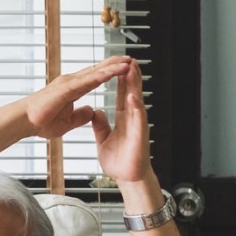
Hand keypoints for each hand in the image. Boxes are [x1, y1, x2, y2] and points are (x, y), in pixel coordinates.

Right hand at [23, 56, 131, 138]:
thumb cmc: (40, 121)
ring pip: (96, 72)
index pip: (96, 77)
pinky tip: (114, 71)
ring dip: (113, 67)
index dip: (110, 71)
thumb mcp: (67, 122)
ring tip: (129, 61)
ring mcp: (69, 83)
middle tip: (131, 58)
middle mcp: (72, 82)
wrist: (25, 122)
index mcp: (73, 89)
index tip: (124, 68)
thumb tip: (92, 110)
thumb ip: (80, 115)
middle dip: (115, 64)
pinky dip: (102, 75)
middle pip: (98, 70)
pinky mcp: (67, 88)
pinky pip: (88, 80)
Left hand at [91, 57, 151, 183]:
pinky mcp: (139, 135)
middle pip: (130, 92)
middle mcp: (132, 118)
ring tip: (132, 69)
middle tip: (127, 58)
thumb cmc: (119, 160)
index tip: (116, 65)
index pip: (121, 94)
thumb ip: (100, 125)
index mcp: (123, 118)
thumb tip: (95, 113)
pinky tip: (133, 97)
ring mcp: (137, 125)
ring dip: (134, 85)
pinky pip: (137, 119)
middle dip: (129, 75)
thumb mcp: (103, 140)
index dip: (119, 80)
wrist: (127, 177)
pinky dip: (135, 108)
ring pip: (136, 100)